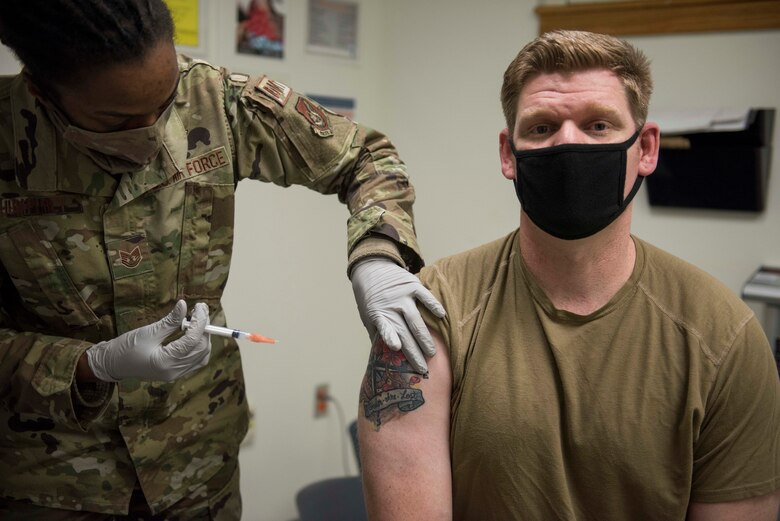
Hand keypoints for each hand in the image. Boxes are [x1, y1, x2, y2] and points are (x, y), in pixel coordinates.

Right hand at [86, 300, 210, 381]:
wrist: (113, 364)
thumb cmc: (126, 348)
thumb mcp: (148, 332)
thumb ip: (170, 321)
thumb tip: (184, 305)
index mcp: (166, 362)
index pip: (192, 340)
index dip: (200, 322)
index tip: (199, 306)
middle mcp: (175, 371)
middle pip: (201, 349)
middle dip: (204, 328)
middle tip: (200, 310)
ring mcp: (176, 374)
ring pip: (201, 356)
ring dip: (203, 337)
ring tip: (197, 321)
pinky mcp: (176, 372)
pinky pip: (196, 360)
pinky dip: (199, 346)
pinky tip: (193, 333)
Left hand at [351, 257, 444, 373]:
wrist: (371, 269)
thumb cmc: (370, 298)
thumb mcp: (367, 315)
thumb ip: (376, 332)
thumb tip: (382, 357)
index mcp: (378, 314)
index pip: (386, 330)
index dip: (390, 338)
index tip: (395, 347)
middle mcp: (391, 306)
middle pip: (405, 332)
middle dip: (414, 352)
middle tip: (423, 368)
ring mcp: (403, 296)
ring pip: (416, 320)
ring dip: (425, 337)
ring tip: (432, 352)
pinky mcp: (412, 285)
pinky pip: (425, 296)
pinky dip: (433, 305)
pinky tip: (442, 316)